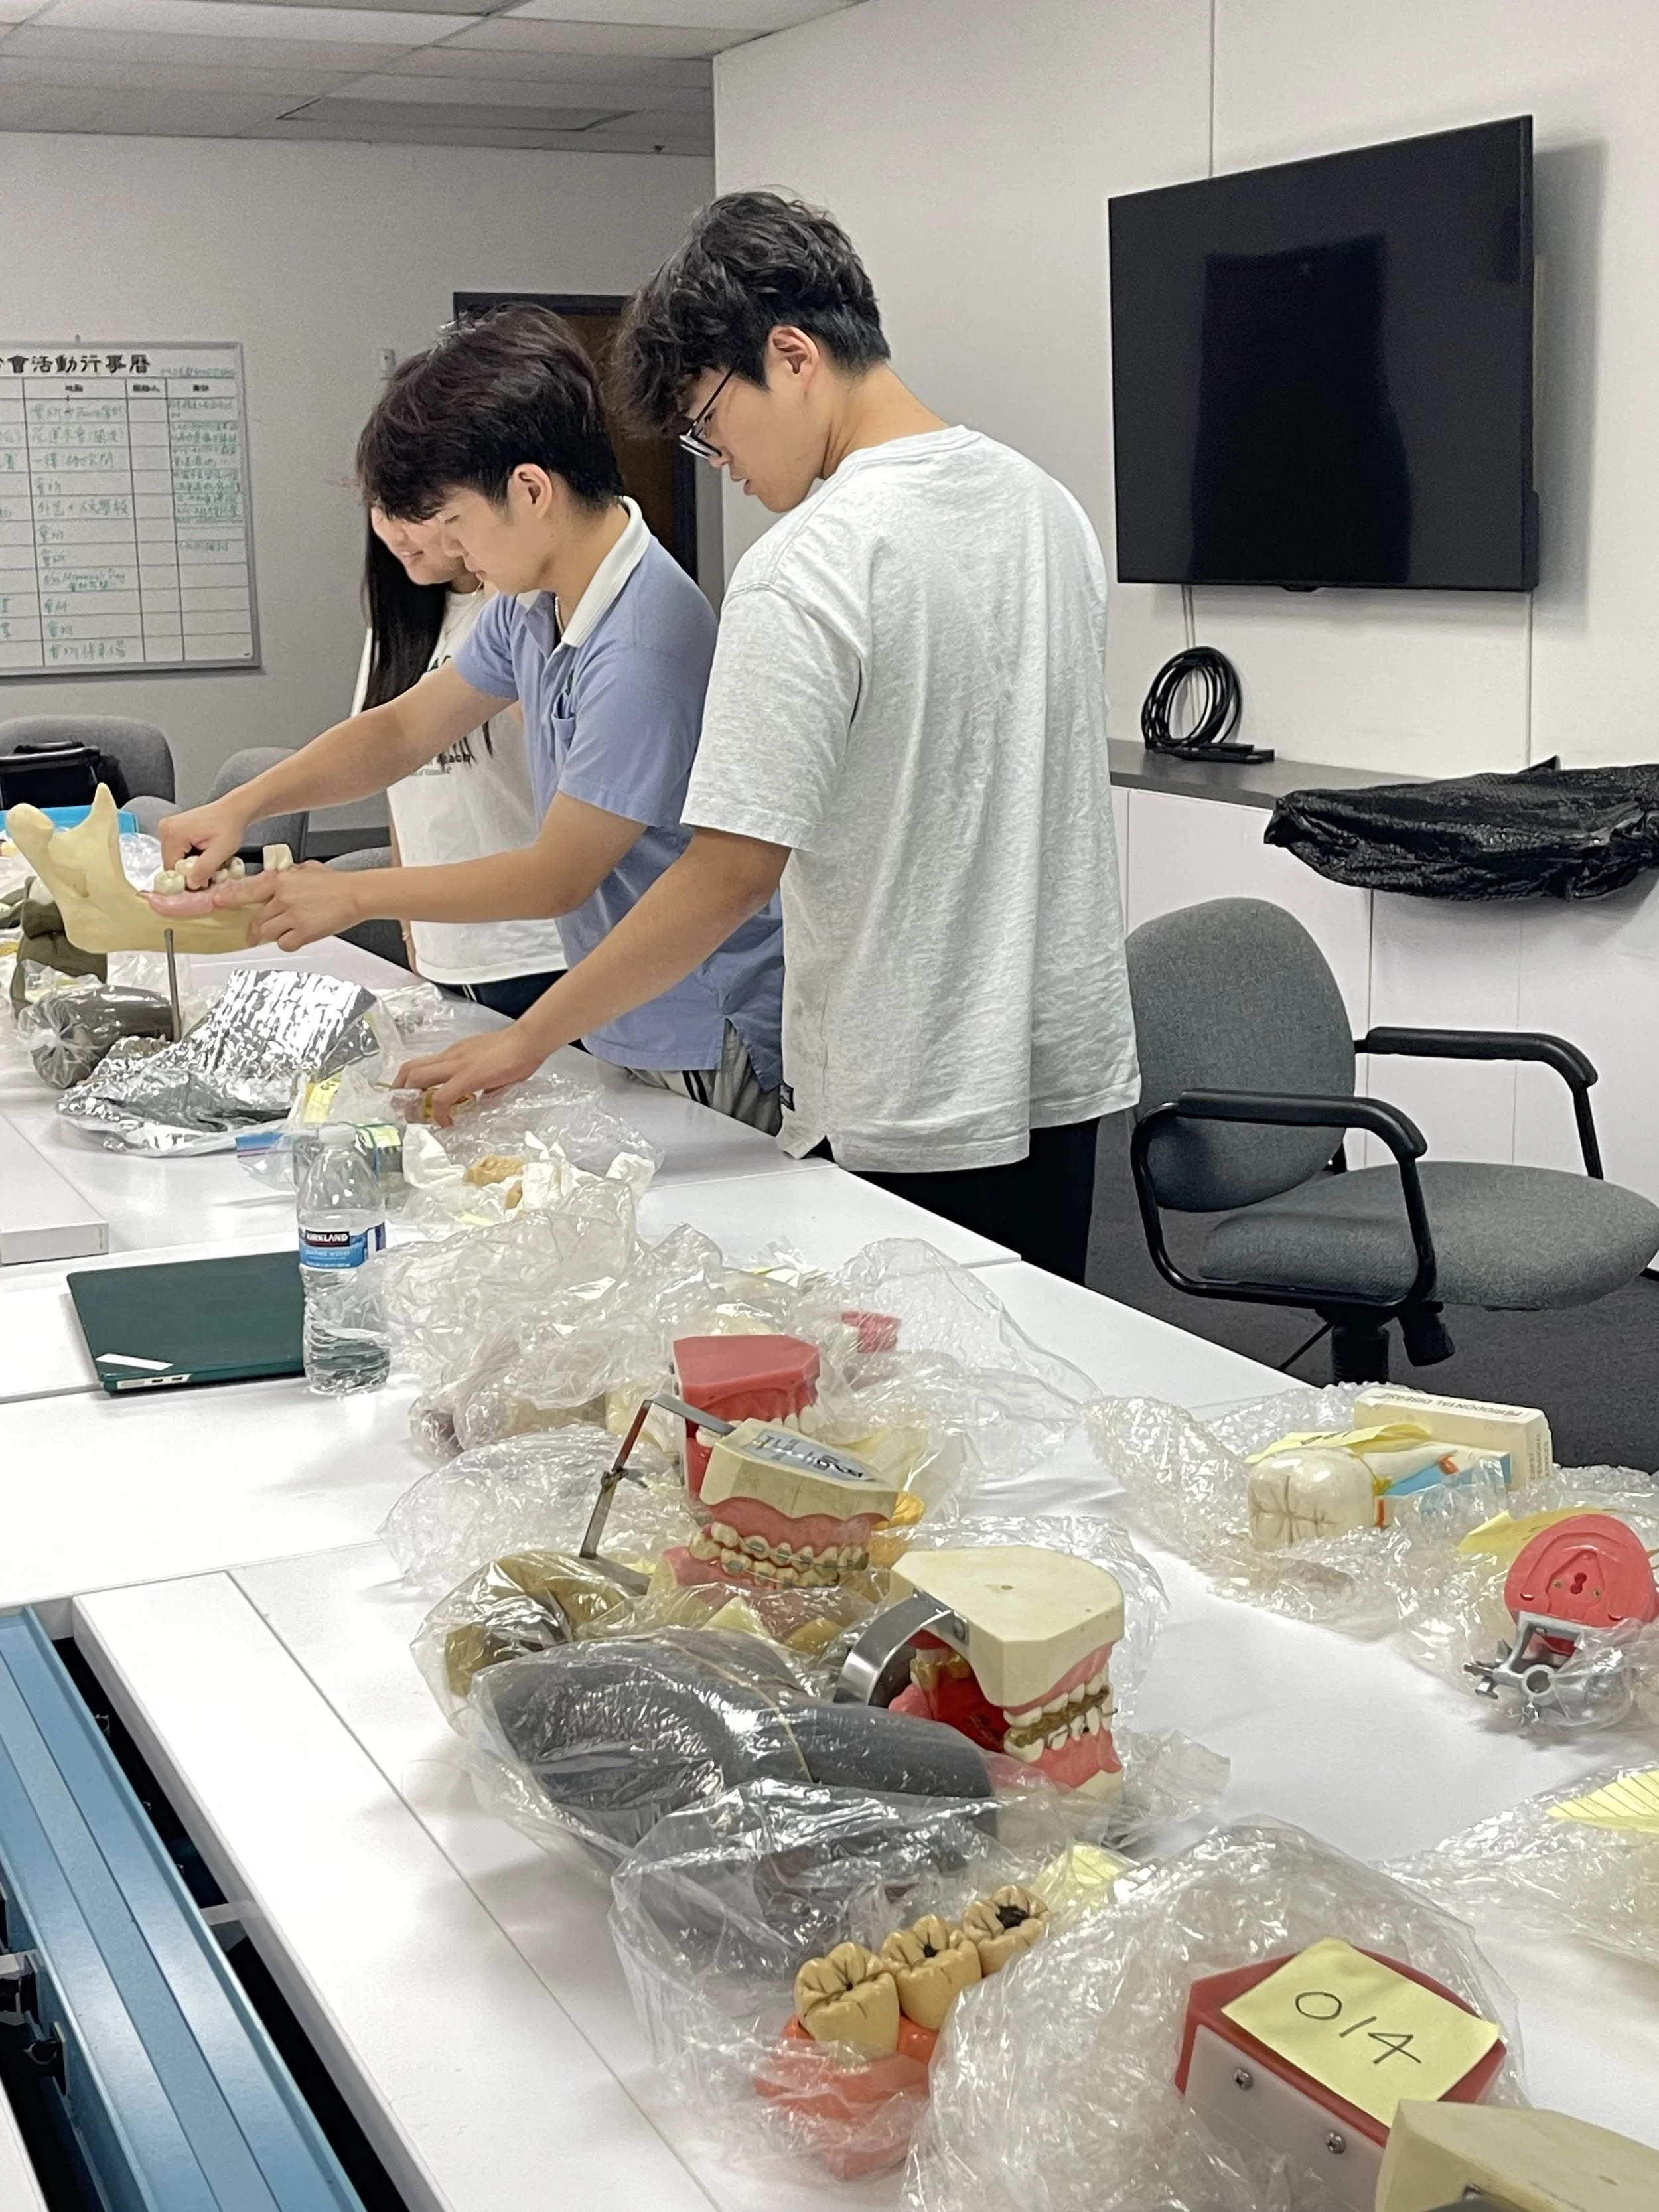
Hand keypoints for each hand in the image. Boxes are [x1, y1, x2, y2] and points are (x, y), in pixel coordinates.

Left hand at [155, 861, 360, 949]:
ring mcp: (293, 916)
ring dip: (271, 935)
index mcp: (281, 880)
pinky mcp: (304, 932)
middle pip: (257, 918)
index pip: (247, 889)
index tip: (215, 901)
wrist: (356, 894)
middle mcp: (283, 897)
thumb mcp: (305, 870)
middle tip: (254, 932)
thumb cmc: (334, 883)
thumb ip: (285, 877)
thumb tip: (272, 881)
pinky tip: (299, 935)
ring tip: (281, 932)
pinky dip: (289, 942)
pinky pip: (285, 943)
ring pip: (268, 932)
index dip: (228, 897)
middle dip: (255, 927)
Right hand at [159, 796, 253, 885]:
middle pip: (171, 864)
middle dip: (189, 872)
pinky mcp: (172, 830)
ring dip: (190, 865)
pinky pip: (177, 852)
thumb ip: (205, 868)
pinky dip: (189, 858)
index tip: (204, 881)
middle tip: (209, 870)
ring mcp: (167, 829)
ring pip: (174, 860)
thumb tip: (190, 884)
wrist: (232, 811)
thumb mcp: (221, 851)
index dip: (187, 878)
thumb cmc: (229, 827)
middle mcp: (165, 829)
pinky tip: (202, 854)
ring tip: (207, 859)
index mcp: (173, 833)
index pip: (171, 868)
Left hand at [394, 1026, 547, 1124]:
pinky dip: (439, 1112)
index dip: (410, 1083)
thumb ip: (482, 1079)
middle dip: (399, 1090)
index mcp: (455, 1054)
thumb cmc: (518, 1051)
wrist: (528, 1041)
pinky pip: (442, 1096)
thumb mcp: (492, 1067)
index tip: (412, 1100)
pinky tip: (447, 1122)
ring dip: (410, 1099)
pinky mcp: (467, 1076)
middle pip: (410, 1068)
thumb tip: (483, 1095)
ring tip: (418, 1117)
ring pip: (416, 1078)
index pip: (423, 1065)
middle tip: (403, 1109)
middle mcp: (450, 1056)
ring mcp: (456, 1065)